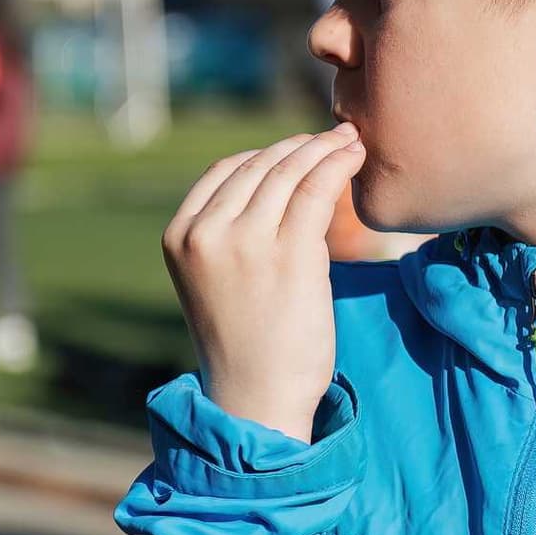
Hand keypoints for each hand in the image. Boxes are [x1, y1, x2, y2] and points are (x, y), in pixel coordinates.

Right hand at [162, 125, 365, 441]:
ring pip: (290, 172)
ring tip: (351, 142)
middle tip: (335, 137)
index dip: (266, 153)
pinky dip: (338, 166)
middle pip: (260, 166)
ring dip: (325, 149)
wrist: (257, 397)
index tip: (298, 149)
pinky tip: (356, 159)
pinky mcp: (290, 253)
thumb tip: (274, 186)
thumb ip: (229, 234)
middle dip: (301, 146)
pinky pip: (317, 190)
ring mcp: (247, 241)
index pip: (224, 171)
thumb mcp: (217, 280)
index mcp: (179, 235)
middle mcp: (207, 232)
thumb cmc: (245, 344)